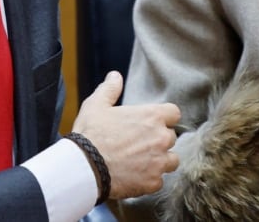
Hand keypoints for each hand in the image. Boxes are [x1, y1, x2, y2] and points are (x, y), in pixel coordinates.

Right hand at [72, 71, 179, 198]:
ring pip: (171, 161)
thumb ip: (110, 89)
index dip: (163, 118)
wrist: (84, 167)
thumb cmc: (90, 134)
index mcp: (152, 116)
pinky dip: (149, 180)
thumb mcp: (96, 105)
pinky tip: (134, 177)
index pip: (174, 113)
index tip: (152, 123)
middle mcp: (161, 138)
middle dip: (159, 140)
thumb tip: (115, 76)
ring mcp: (159, 162)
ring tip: (141, 162)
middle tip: (140, 144)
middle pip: (171, 137)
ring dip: (160, 161)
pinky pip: (159, 181)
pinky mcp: (153, 182)